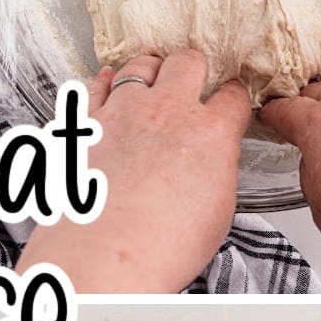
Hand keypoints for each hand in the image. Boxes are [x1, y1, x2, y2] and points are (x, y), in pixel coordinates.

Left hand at [19, 50, 251, 292]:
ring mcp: (123, 112)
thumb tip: (211, 164)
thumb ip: (216, 172)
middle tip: (191, 80)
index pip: (232, 96)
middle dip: (193, 69)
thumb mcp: (216, 213)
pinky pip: (96, 86)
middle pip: (188, 62)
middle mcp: (167, 113)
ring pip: (141, 65)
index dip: (233, 97)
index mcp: (210, 134)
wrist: (103, 257)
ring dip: (150, 70)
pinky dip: (105, 81)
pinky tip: (108, 81)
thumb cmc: (157, 247)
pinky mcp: (87, 124)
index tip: (229, 101)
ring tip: (151, 78)